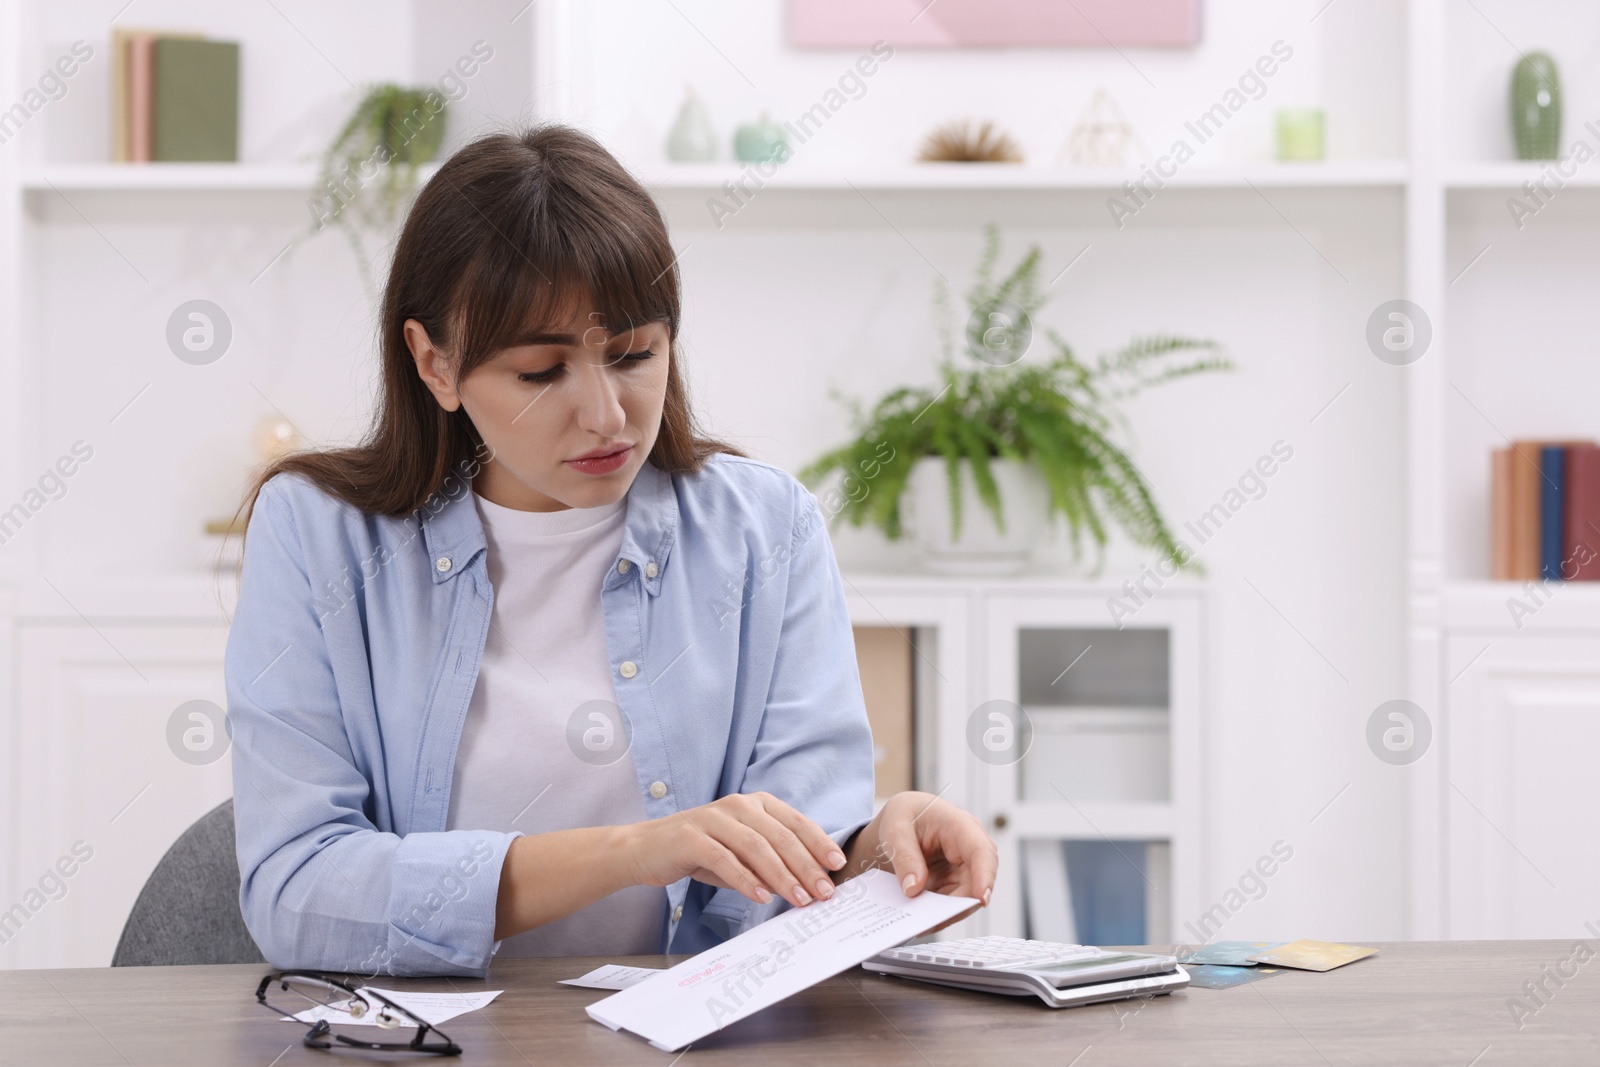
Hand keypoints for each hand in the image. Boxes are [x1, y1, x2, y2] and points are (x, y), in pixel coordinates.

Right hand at [627, 791, 846, 908]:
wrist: (646, 848)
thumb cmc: (700, 851)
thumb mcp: (741, 852)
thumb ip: (771, 861)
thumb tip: (810, 883)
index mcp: (756, 803)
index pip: (796, 822)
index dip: (819, 843)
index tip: (837, 865)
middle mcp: (738, 805)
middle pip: (781, 836)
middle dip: (807, 866)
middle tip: (824, 892)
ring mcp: (714, 818)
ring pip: (757, 847)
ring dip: (782, 876)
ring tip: (800, 898)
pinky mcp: (691, 837)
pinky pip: (724, 859)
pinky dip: (745, 879)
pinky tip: (761, 897)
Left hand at [842, 791, 996, 932]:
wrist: (903, 821)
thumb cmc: (904, 816)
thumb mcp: (894, 830)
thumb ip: (904, 857)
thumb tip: (913, 889)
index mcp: (959, 825)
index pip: (981, 851)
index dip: (985, 875)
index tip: (981, 898)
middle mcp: (969, 848)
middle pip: (976, 882)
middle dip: (956, 905)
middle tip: (929, 922)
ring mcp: (964, 867)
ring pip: (964, 898)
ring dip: (944, 913)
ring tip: (918, 923)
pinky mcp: (956, 883)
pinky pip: (951, 903)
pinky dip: (936, 913)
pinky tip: (918, 918)